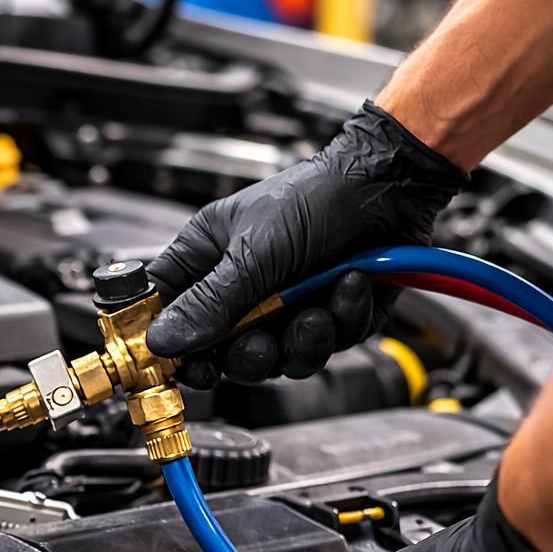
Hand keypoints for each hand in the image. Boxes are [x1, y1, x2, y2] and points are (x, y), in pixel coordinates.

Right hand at [144, 101, 466, 388]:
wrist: (390, 186)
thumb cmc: (317, 195)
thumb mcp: (253, 250)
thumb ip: (209, 302)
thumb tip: (162, 341)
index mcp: (206, 262)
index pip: (165, 313)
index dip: (169, 346)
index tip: (186, 364)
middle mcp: (241, 291)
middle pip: (222, 355)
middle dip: (248, 355)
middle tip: (261, 340)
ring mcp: (285, 310)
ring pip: (276, 362)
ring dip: (300, 341)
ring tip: (317, 308)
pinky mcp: (328, 320)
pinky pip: (325, 348)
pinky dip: (341, 320)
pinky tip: (349, 286)